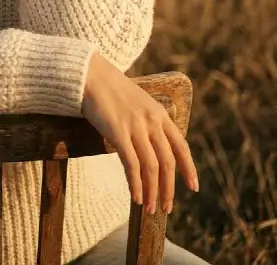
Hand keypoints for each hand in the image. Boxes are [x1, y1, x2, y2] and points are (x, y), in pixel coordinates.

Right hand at [82, 52, 198, 214]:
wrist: (90, 75)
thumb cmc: (110, 89)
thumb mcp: (138, 102)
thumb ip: (149, 120)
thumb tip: (153, 145)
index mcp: (159, 114)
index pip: (181, 146)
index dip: (188, 168)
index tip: (193, 187)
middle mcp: (152, 121)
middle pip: (167, 161)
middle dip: (169, 188)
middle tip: (167, 207)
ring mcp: (135, 127)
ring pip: (151, 167)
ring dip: (153, 191)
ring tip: (150, 208)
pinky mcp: (118, 132)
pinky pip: (131, 165)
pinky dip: (136, 184)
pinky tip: (136, 197)